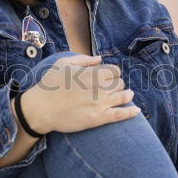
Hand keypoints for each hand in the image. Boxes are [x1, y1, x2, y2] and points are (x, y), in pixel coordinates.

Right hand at [20, 54, 140, 133]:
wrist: (41, 109)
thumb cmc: (50, 85)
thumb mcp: (63, 64)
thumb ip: (84, 60)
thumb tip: (100, 59)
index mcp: (92, 73)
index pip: (114, 70)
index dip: (112, 73)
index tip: (108, 77)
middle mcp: (99, 87)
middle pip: (120, 83)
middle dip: (117, 84)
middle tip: (112, 88)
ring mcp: (100, 103)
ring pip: (123, 96)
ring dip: (126, 95)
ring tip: (126, 95)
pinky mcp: (98, 118)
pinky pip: (121, 114)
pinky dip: (131, 112)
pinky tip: (136, 110)